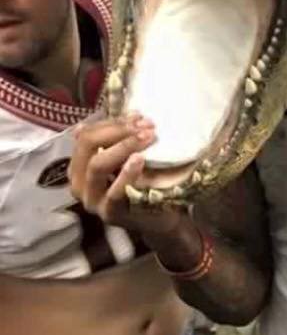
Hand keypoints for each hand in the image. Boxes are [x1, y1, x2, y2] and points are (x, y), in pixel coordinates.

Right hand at [68, 113, 183, 239]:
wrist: (159, 218)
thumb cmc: (141, 184)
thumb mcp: (126, 159)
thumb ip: (114, 142)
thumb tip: (105, 119)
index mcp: (79, 166)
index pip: (86, 135)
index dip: (112, 123)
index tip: (139, 116)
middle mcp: (79, 182)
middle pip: (88, 146)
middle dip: (118, 131)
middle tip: (146, 127)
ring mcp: (92, 200)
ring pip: (97, 166)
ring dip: (123, 147)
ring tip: (146, 138)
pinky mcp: (108, 214)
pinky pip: (114, 192)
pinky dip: (127, 173)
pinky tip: (140, 160)